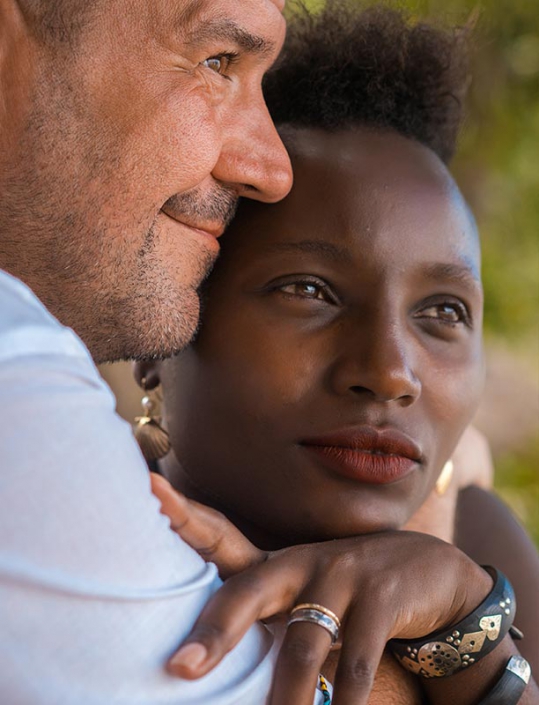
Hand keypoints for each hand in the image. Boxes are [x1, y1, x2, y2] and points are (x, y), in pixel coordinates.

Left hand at [151, 474, 495, 704]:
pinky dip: (344, 698)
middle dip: (217, 630)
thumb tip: (208, 656)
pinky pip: (357, 659)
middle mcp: (302, 563)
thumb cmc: (348, 589)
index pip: (221, 537)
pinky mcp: (381, 598)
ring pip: (303, 643)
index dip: (185, 514)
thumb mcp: (306, 592)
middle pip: (249, 593)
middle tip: (181, 667)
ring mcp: (342, 575)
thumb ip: (269, 614)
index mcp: (276, 563)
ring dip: (288, 695)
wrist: (428, 569)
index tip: (150, 487)